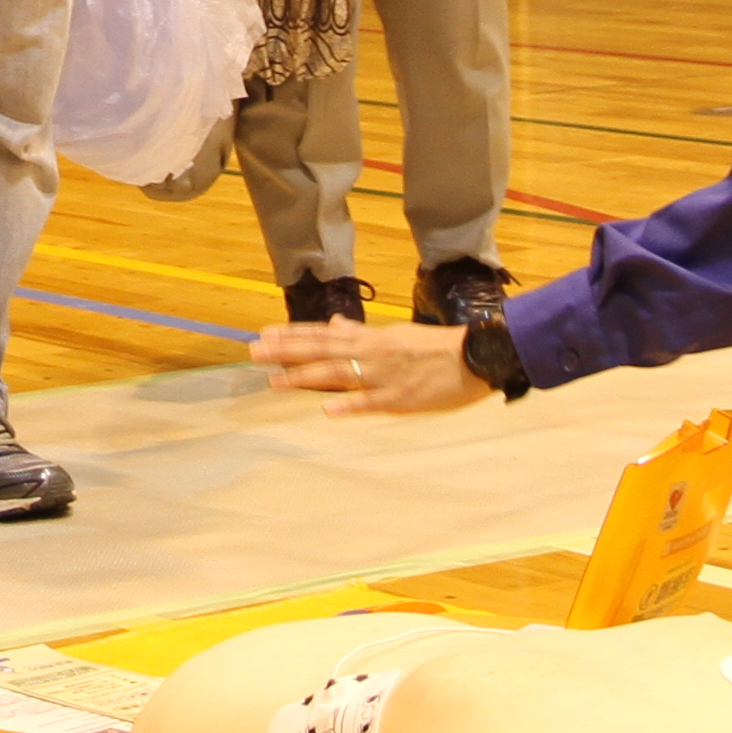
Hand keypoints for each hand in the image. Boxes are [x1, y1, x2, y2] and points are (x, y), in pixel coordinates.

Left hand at [247, 320, 486, 414]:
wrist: (478, 356)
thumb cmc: (436, 348)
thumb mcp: (395, 334)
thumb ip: (360, 332)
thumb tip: (334, 322)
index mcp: (371, 338)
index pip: (323, 334)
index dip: (293, 334)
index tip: (265, 334)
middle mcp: (371, 353)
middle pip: (321, 351)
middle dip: (286, 352)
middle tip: (254, 352)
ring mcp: (384, 375)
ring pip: (338, 375)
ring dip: (305, 377)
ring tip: (274, 381)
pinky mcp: (401, 398)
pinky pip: (372, 402)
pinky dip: (350, 405)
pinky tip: (328, 411)